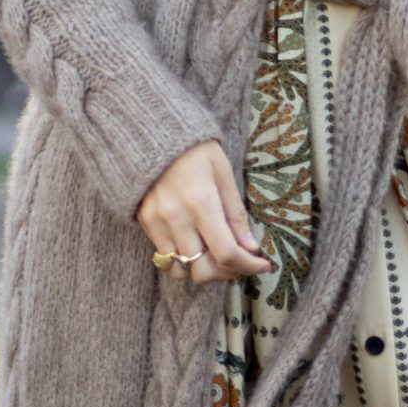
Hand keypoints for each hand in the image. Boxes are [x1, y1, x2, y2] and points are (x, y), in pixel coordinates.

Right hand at [136, 140, 271, 284]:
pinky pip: (164, 258)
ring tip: (216, 257)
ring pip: (180, 271)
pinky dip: (182, 261)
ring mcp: (157, 223)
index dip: (248, 266)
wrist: (152, 134)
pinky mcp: (145, 224)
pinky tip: (195, 248)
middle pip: (202, 270)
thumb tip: (250, 247)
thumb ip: (235, 213)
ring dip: (202, 270)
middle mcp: (176, 219)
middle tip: (240, 262)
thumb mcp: (223, 173)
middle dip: (226, 272)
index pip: (226, 252)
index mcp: (201, 203)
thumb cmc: (195, 150)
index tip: (262, 265)